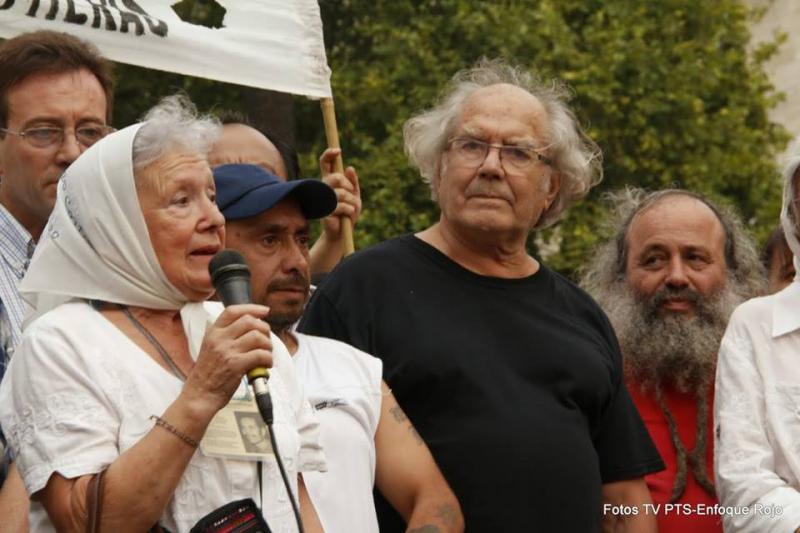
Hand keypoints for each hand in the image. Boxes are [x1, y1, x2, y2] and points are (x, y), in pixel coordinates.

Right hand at [181, 304, 272, 418]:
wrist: (199, 396)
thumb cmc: (208, 375)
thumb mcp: (210, 348)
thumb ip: (226, 336)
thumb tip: (253, 327)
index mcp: (213, 333)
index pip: (233, 311)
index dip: (252, 308)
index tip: (264, 311)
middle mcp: (219, 339)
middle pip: (250, 321)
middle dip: (264, 329)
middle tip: (266, 341)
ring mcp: (227, 351)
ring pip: (258, 337)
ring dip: (268, 346)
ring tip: (266, 355)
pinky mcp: (236, 365)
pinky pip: (261, 355)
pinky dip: (268, 359)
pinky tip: (265, 365)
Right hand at [319, 147, 360, 238]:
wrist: (342, 232)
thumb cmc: (348, 212)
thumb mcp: (355, 195)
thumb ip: (353, 182)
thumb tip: (350, 168)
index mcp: (330, 182)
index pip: (325, 163)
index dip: (329, 154)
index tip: (338, 151)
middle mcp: (323, 188)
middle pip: (336, 177)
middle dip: (348, 185)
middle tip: (352, 193)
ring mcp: (322, 199)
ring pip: (340, 193)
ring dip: (351, 201)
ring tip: (352, 209)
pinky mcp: (323, 212)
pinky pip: (341, 206)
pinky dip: (350, 211)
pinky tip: (348, 216)